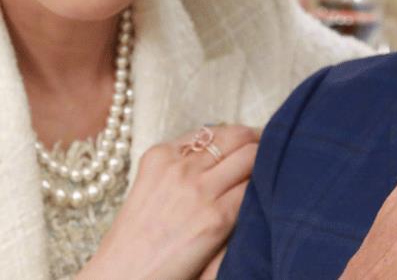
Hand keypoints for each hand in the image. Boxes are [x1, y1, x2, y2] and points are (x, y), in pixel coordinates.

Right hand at [80, 124, 257, 279]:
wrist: (123, 274)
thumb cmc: (137, 240)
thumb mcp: (150, 188)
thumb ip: (180, 168)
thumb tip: (220, 157)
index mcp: (161, 155)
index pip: (213, 131)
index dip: (236, 137)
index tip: (249, 145)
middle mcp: (180, 166)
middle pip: (237, 136)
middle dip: (258, 142)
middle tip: (270, 153)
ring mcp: (199, 190)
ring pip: (252, 157)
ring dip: (264, 165)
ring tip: (272, 175)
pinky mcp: (216, 217)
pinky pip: (253, 191)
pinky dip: (263, 192)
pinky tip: (264, 200)